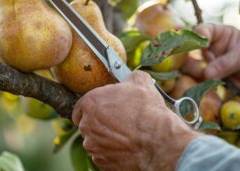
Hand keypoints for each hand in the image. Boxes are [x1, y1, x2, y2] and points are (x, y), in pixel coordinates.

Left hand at [72, 71, 199, 170]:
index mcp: (91, 102)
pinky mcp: (102, 162)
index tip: (101, 110)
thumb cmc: (148, 111)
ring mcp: (93, 146)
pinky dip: (112, 152)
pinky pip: (103, 156)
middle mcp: (87, 125)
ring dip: (105, 138)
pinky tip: (126, 147)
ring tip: (124, 135)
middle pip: (87, 124)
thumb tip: (130, 77)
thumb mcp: (141, 82)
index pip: (80, 106)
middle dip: (99, 123)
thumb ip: (129, 77)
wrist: (159, 141)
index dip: (92, 108)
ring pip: (95, 141)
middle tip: (117, 121)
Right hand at [194, 23, 239, 101]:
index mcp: (220, 35)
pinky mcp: (214, 81)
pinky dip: (202, 88)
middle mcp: (212, 49)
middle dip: (194, 61)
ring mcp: (212, 66)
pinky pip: (202, 84)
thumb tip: (206, 73)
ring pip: (193, 70)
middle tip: (202, 70)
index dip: (197, 37)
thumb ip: (226, 63)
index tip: (202, 46)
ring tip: (208, 81)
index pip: (201, 31)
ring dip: (197, 76)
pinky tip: (208, 91)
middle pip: (192, 52)